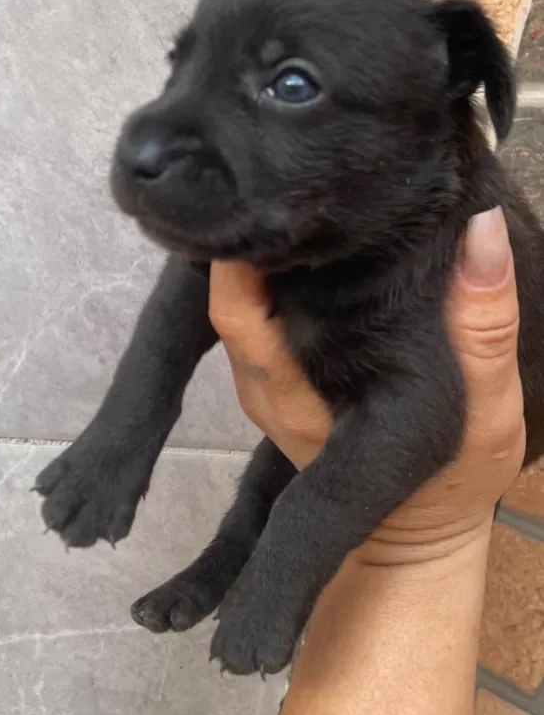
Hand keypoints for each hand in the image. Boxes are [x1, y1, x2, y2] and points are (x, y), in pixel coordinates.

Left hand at [209, 208, 525, 563]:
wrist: (421, 539)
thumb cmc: (454, 480)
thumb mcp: (486, 406)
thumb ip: (483, 326)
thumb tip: (484, 230)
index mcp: (295, 389)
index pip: (240, 303)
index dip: (247, 246)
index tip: (285, 190)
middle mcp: (264, 383)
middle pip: (229, 290)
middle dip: (254, 234)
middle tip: (295, 175)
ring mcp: (264, 383)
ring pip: (241, 299)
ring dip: (266, 251)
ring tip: (307, 196)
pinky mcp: (277, 380)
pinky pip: (258, 316)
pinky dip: (277, 276)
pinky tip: (316, 241)